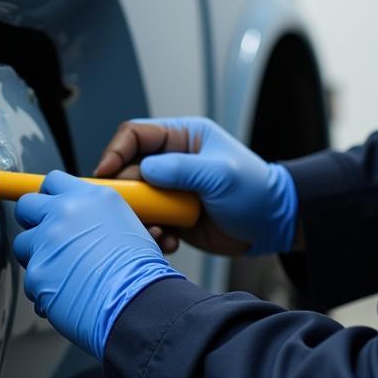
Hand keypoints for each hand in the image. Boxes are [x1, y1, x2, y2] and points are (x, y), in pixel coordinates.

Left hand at [12, 170, 181, 357]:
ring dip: (36, 256)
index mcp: (91, 196)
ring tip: (60, 272)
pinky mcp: (37, 271)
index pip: (53, 181)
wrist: (136, 300)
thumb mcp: (126, 224)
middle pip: (27, 204)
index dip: (49, 196)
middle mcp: (66, 211)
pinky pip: (30, 279)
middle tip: (46, 238)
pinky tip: (66, 294)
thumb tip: (82, 223)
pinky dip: (43, 288)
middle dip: (33, 220)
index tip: (50, 207)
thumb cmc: (139, 270)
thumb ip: (95, 215)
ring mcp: (48, 240)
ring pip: (23, 243)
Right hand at [97, 117, 298, 256]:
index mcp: (183, 137)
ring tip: (155, 232)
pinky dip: (153, 234)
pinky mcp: (173, 215)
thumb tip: (143, 170)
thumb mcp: (220, 175)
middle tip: (131, 212)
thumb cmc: (255, 190)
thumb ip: (181, 169)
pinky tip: (169, 242)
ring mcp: (171, 189)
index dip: (115, 152)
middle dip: (126, 194)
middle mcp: (172, 161)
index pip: (135, 135)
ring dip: (139, 218)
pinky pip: (149, 222)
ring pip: (136, 201)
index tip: (104, 174)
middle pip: (128, 171)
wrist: (273, 225)